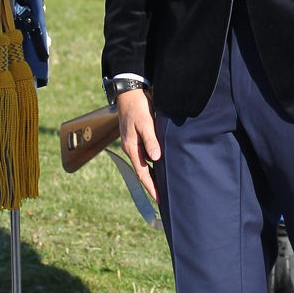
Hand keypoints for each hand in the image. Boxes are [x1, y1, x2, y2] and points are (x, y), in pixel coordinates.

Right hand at [117, 88, 160, 202]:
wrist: (130, 93)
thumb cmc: (138, 107)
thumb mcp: (145, 123)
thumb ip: (150, 140)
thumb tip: (156, 158)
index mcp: (132, 148)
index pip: (142, 173)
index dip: (151, 187)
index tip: (159, 199)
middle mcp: (132, 148)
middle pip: (143, 172)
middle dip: (152, 185)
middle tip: (163, 199)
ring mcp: (135, 143)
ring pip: (146, 164)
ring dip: (153, 175)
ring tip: (164, 186)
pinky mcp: (139, 137)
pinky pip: (147, 155)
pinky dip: (154, 163)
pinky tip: (161, 165)